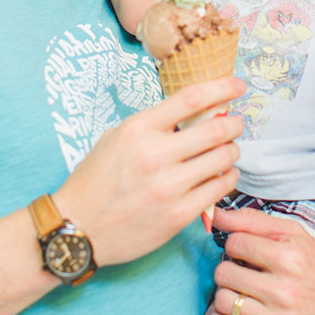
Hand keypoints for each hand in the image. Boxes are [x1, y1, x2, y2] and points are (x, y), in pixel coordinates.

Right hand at [56, 76, 243, 266]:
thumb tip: (195, 112)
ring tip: (228, 151)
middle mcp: (156, 155)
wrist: (77, 229)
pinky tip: (223, 175)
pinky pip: (218, 189)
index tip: (237, 85)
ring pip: (223, 159)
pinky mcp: (178, 215)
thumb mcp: (116, 137)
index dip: (221, 87)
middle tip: (236, 123)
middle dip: (234, 123)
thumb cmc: (96, 180)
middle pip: (216, 128)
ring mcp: (169, 187)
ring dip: (232, 151)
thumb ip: (153, 124)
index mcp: (139, 129)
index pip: (191, 98)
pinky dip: (227, 178)